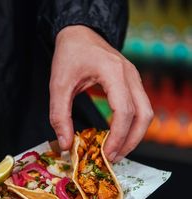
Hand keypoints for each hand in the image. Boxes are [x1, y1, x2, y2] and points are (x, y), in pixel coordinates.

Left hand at [50, 25, 152, 161]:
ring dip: (135, 135)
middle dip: (131, 141)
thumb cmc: (69, 55)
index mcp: (113, 72)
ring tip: (117, 151)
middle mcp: (130, 75)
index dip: (118, 137)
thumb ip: (60, 115)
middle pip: (144, 115)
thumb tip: (66, 145)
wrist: (79, 34)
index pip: (125, 111)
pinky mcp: (132, 83)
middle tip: (113, 158)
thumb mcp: (58, 85)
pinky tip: (119, 135)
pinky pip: (140, 107)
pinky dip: (133, 125)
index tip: (106, 154)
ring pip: (146, 113)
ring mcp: (134, 78)